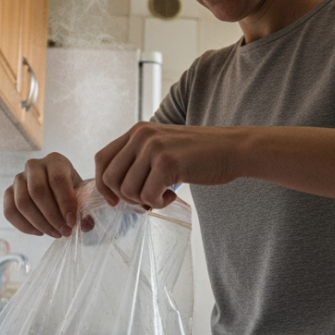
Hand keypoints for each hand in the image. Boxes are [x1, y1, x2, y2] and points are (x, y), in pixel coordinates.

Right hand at [3, 153, 83, 236]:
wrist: (56, 190)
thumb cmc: (71, 191)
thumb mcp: (82, 196)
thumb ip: (86, 210)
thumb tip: (85, 225)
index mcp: (55, 161)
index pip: (57, 180)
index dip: (65, 203)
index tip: (72, 223)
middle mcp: (34, 165)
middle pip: (38, 191)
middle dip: (52, 216)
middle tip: (64, 232)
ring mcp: (18, 178)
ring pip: (23, 203)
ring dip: (40, 223)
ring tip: (55, 233)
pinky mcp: (8, 192)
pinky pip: (10, 211)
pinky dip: (24, 226)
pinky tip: (39, 232)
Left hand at [94, 122, 243, 208]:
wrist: (232, 149)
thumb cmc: (199, 155)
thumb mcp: (163, 147)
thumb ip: (139, 159)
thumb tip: (116, 190)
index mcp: (137, 131)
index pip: (102, 159)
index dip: (103, 184)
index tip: (115, 200)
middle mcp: (141, 135)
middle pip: (110, 178)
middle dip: (124, 197)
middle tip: (146, 199)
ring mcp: (154, 147)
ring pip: (127, 190)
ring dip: (144, 201)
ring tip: (163, 195)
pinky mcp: (167, 162)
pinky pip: (147, 196)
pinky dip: (158, 203)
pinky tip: (172, 196)